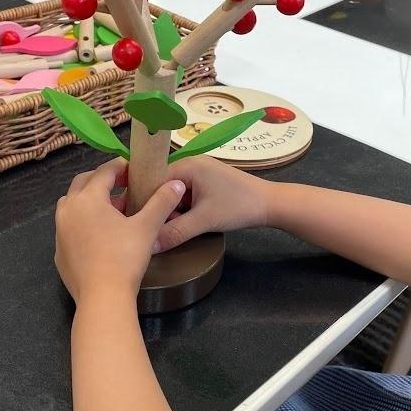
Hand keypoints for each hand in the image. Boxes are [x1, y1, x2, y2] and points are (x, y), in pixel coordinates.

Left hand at [55, 158, 184, 302]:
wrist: (102, 298)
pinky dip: (83, 225)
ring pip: (72, 206)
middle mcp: (68, 210)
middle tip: (123, 187)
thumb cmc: (124, 258)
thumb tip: (176, 184)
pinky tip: (100, 237)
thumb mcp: (147, 227)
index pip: (104, 172)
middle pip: (82, 183)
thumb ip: (161, 202)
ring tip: (112, 211)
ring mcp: (60, 232)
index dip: (121, 167)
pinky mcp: (59, 253)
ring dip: (90, 202)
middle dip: (102, 181)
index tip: (135, 170)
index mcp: (88, 198)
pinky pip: (69, 230)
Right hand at [155, 156, 272, 252]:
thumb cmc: (238, 207)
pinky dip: (183, 208)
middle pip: (163, 187)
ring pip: (174, 193)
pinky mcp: (209, 182)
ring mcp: (201, 171)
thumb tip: (149, 246)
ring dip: (172, 210)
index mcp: (187, 165)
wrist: (271, 204)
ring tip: (170, 228)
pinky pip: (187, 194)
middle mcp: (191, 163)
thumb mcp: (204, 221)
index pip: (153, 182)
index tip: (139, 222)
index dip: (146, 203)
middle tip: (156, 229)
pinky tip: (185, 222)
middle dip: (160, 208)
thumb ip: (174, 233)